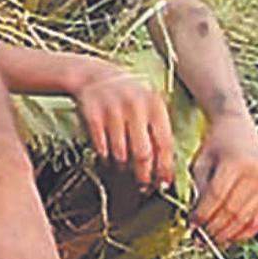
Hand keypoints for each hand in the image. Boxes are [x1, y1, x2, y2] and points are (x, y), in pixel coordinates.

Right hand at [68, 57, 174, 190]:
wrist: (94, 75)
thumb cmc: (128, 96)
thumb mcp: (148, 105)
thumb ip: (158, 130)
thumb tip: (165, 168)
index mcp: (154, 105)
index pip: (164, 144)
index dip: (165, 167)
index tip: (164, 183)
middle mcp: (135, 106)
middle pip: (143, 152)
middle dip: (144, 174)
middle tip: (143, 183)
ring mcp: (112, 109)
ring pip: (121, 152)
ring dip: (123, 165)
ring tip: (124, 167)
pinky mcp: (92, 114)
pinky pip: (101, 146)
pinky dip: (104, 155)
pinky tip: (107, 156)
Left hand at [190, 115, 257, 244]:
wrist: (239, 131)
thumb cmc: (214, 147)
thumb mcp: (201, 161)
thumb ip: (199, 187)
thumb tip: (196, 220)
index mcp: (235, 163)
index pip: (217, 195)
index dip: (202, 213)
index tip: (190, 225)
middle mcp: (255, 175)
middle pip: (232, 210)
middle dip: (213, 227)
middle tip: (197, 239)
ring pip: (245, 219)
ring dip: (226, 234)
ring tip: (209, 241)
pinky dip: (243, 233)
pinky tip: (227, 238)